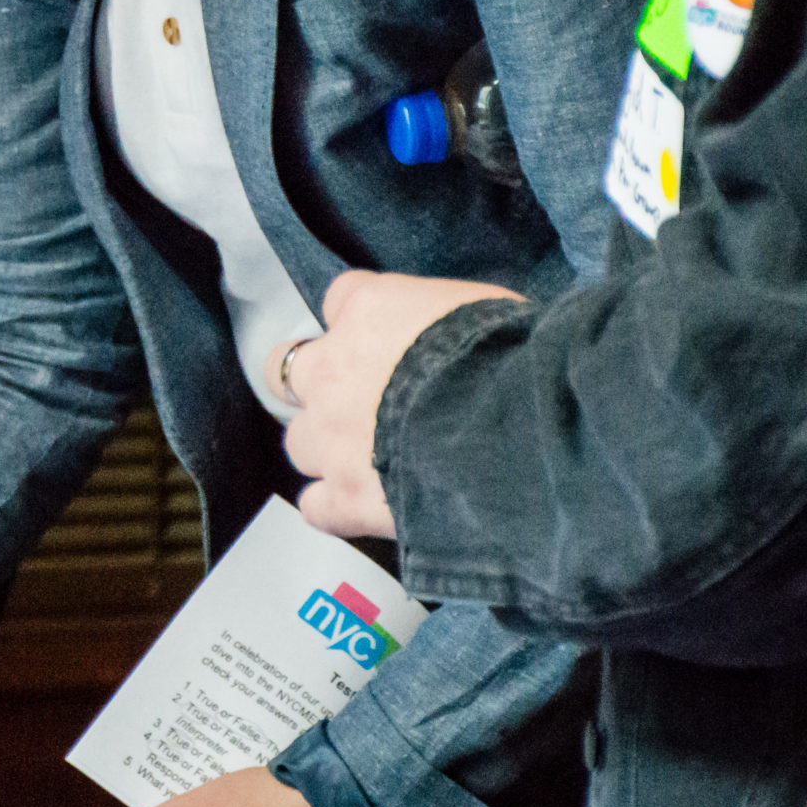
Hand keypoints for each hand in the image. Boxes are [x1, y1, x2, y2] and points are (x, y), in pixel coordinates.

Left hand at [272, 272, 523, 539]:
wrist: (519, 425)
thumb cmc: (516, 355)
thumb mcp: (484, 309)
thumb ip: (443, 323)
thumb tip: (452, 337)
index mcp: (369, 310)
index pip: (342, 297)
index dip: (362, 320)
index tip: (387, 336)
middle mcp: (333, 370)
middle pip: (287, 371)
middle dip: (315, 384)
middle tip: (355, 399)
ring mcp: (331, 437)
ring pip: (299, 442)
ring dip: (327, 449)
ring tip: (373, 460)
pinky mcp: (346, 497)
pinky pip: (316, 507)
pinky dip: (335, 508)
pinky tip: (363, 509)